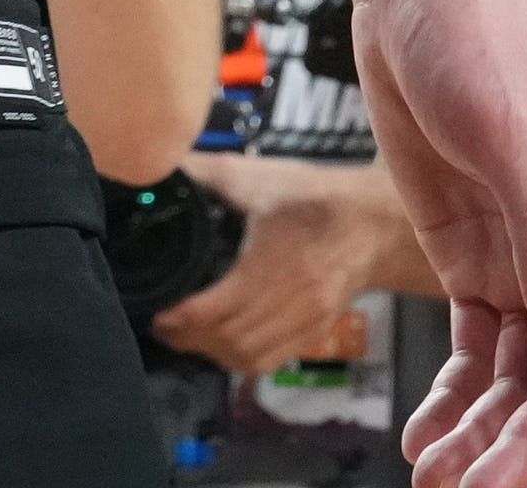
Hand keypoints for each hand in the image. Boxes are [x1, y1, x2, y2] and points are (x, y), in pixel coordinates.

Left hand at [148, 164, 409, 375]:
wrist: (369, 221)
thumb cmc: (309, 196)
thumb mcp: (257, 176)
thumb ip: (206, 173)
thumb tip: (159, 164)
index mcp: (272, 262)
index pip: (217, 309)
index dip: (180, 319)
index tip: (157, 313)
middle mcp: (292, 301)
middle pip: (229, 339)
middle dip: (189, 339)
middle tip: (163, 324)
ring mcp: (307, 323)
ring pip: (249, 357)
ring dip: (212, 353)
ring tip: (187, 335)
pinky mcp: (316, 333)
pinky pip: (271, 361)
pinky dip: (241, 360)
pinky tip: (223, 345)